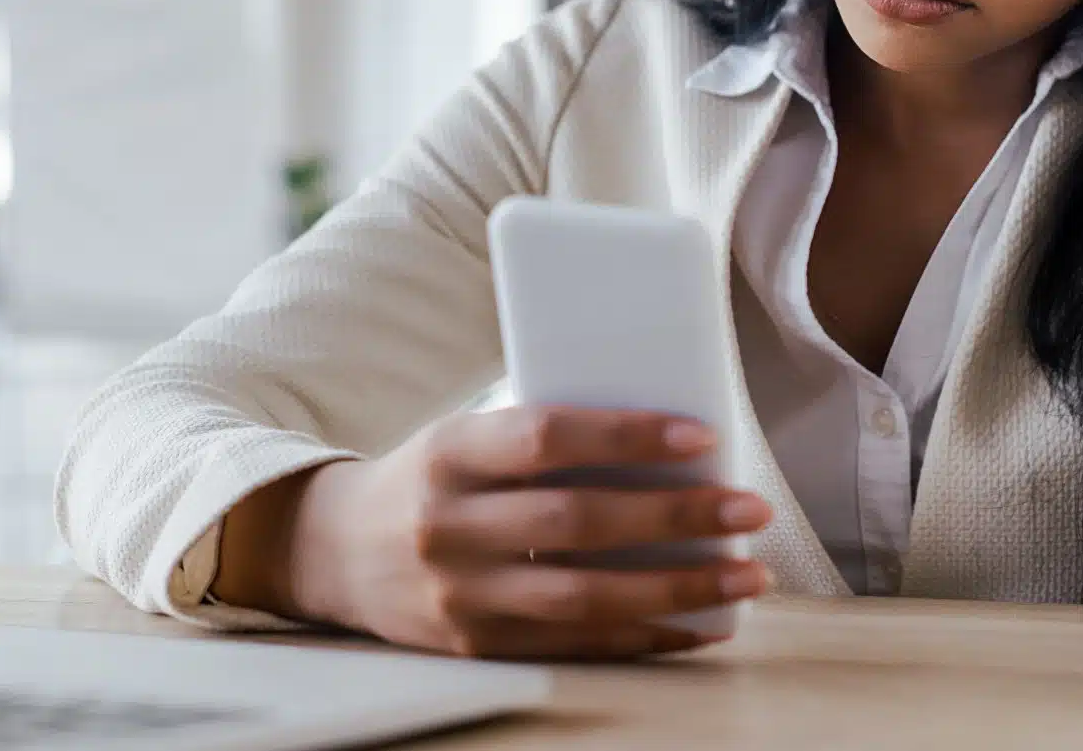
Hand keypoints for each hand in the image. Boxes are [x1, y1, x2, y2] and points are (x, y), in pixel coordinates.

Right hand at [258, 406, 773, 658]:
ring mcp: (459, 595)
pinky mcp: (475, 646)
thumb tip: (666, 441)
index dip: (625, 437)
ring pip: (583, 597)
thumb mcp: (465, 437)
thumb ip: (541, 439)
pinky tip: (700, 624)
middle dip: (675, 518)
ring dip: (677, 589)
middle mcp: (448, 525)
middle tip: (748, 509)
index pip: (545, 437)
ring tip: (745, 576)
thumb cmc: (431, 479)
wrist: (335, 552)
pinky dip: (644, 636)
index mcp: (450, 452)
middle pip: (577, 522)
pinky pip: (574, 646)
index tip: (701, 437)